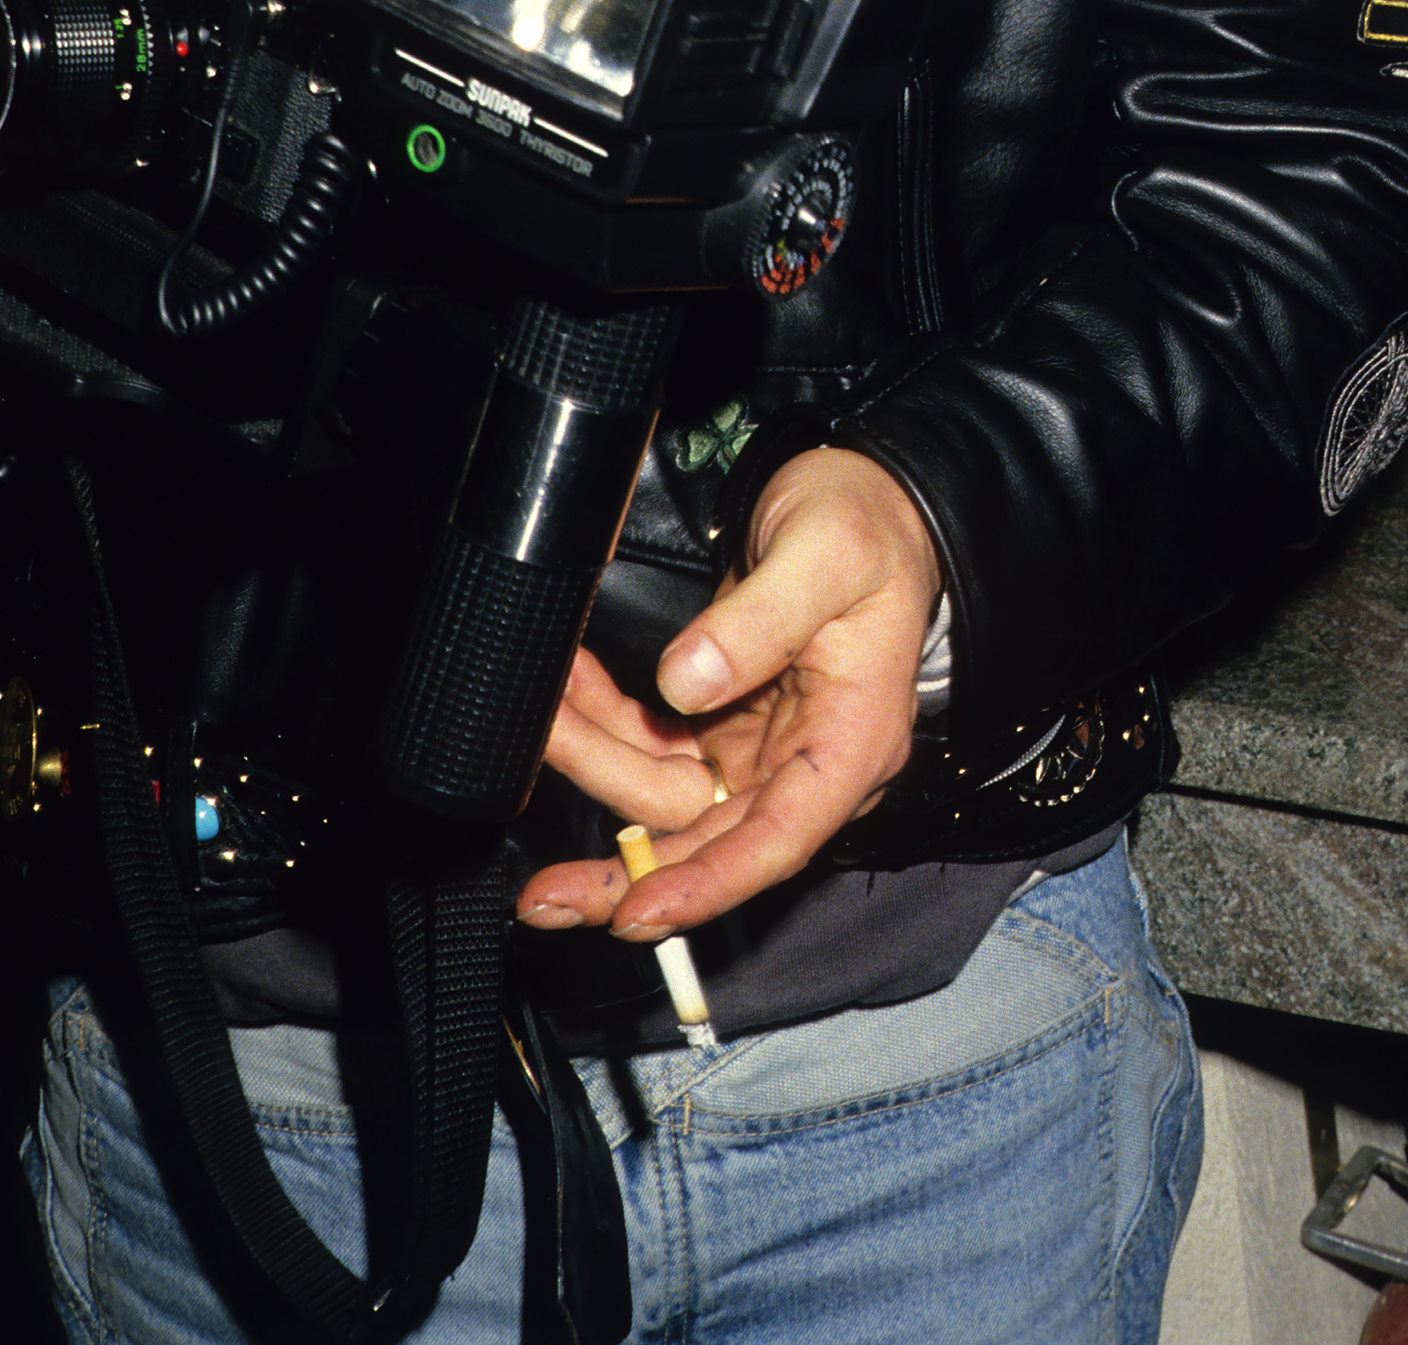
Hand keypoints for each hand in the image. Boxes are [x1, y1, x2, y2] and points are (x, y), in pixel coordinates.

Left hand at [515, 446, 942, 943]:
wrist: (864, 495)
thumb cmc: (864, 523)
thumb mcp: (826, 553)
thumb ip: (761, 618)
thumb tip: (685, 683)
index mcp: (852, 742)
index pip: (779, 839)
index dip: (706, 885)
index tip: (637, 912)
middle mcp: (805, 761)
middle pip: (708, 839)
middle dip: (621, 860)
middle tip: (543, 889)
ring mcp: (762, 744)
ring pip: (665, 794)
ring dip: (597, 766)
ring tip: (546, 718)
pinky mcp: (727, 718)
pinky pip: (655, 744)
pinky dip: (606, 724)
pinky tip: (573, 692)